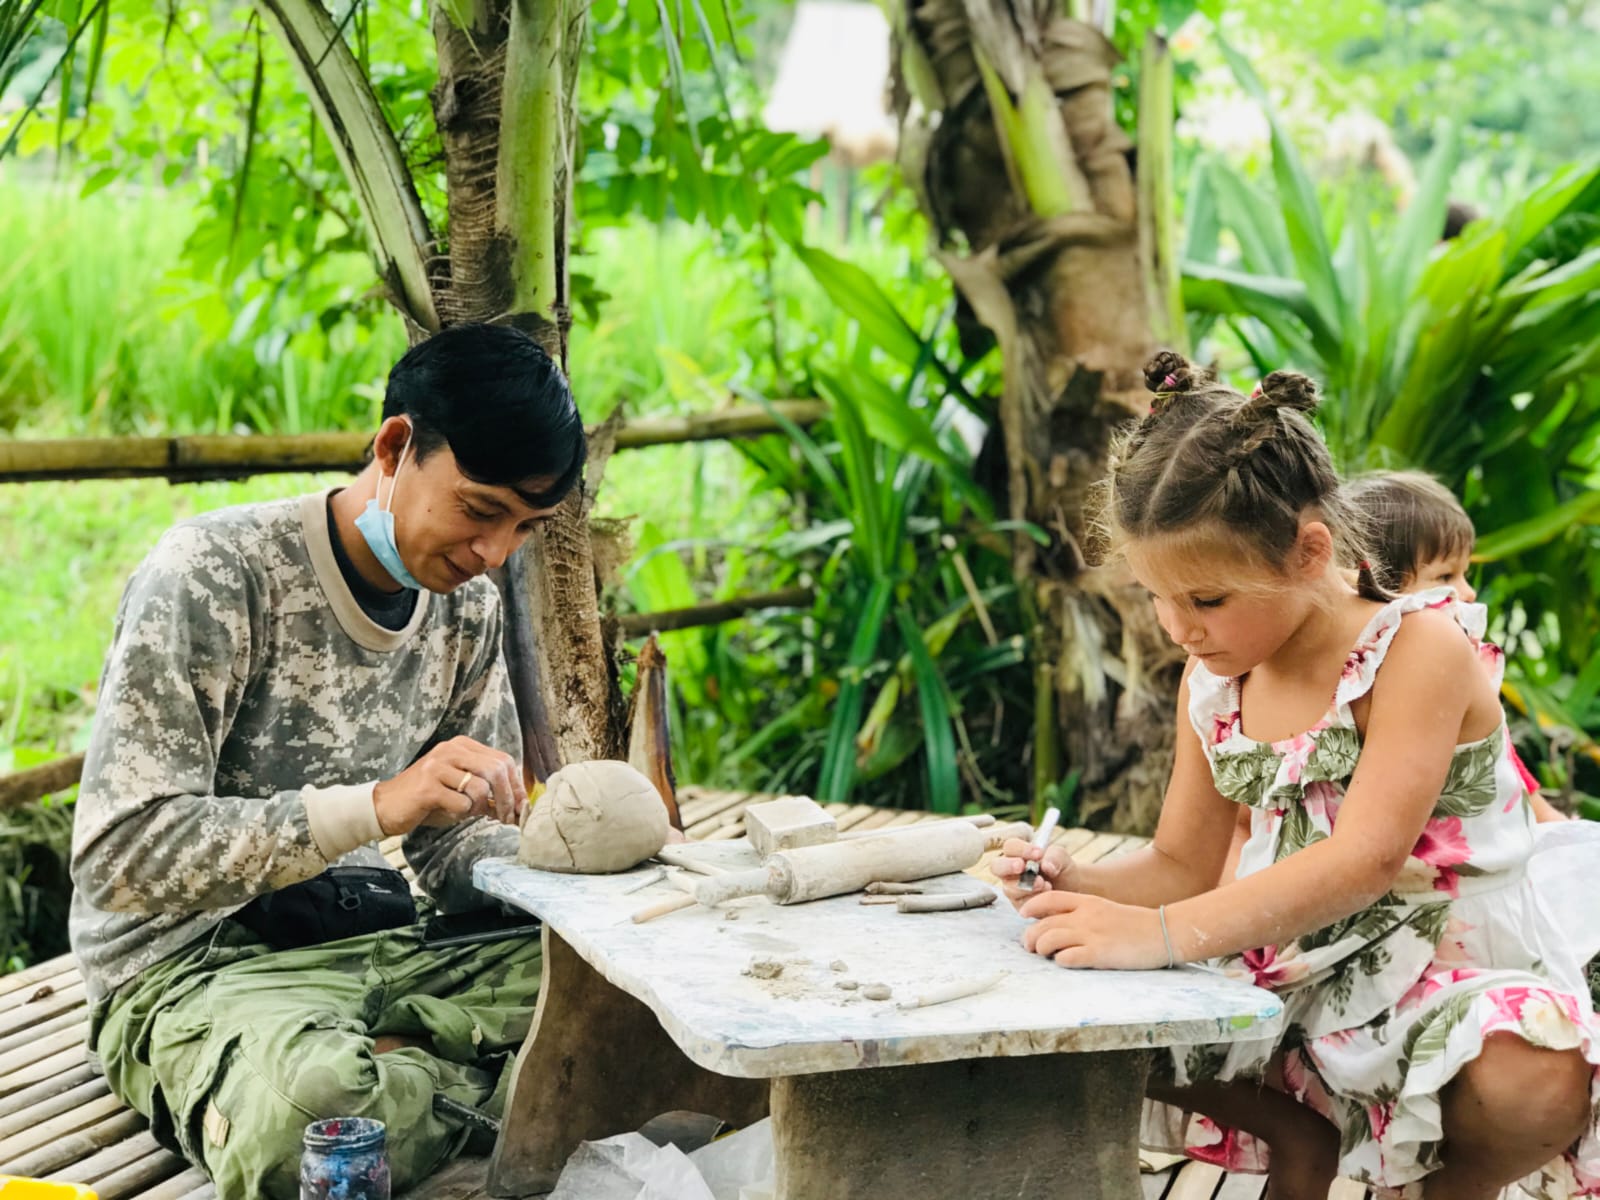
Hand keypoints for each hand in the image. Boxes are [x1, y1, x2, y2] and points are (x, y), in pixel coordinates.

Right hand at [373, 735, 527, 836]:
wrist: (385, 806)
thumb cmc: (427, 800)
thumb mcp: (461, 790)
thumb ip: (487, 792)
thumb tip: (519, 806)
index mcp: (462, 746)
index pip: (503, 760)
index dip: (517, 786)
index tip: (522, 807)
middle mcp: (451, 750)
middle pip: (497, 771)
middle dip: (508, 799)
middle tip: (507, 818)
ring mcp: (438, 766)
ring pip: (480, 787)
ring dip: (480, 808)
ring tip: (467, 812)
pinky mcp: (428, 786)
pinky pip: (462, 803)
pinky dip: (462, 813)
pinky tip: (450, 812)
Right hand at [993, 837, 1078, 906]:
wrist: (1073, 893)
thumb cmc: (1063, 872)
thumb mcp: (1063, 859)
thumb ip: (1055, 856)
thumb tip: (1045, 864)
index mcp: (1019, 854)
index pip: (1011, 847)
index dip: (1021, 849)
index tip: (1038, 853)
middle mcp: (1012, 871)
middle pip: (996, 866)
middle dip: (1009, 866)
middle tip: (1023, 867)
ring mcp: (1013, 889)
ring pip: (1008, 888)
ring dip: (1027, 886)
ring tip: (1045, 884)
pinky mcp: (1020, 905)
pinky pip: (1020, 904)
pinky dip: (1034, 899)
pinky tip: (1046, 895)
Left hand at [1018, 891, 1170, 969]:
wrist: (1164, 932)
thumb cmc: (1135, 924)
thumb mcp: (1105, 909)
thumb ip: (1083, 913)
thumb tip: (1058, 924)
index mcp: (1087, 902)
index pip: (1049, 899)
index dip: (1032, 907)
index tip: (1025, 916)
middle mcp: (1085, 916)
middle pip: (1043, 924)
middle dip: (1031, 937)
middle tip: (1030, 946)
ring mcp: (1092, 934)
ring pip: (1049, 939)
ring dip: (1042, 949)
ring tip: (1045, 955)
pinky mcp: (1100, 954)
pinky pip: (1068, 958)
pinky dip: (1061, 961)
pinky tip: (1065, 962)